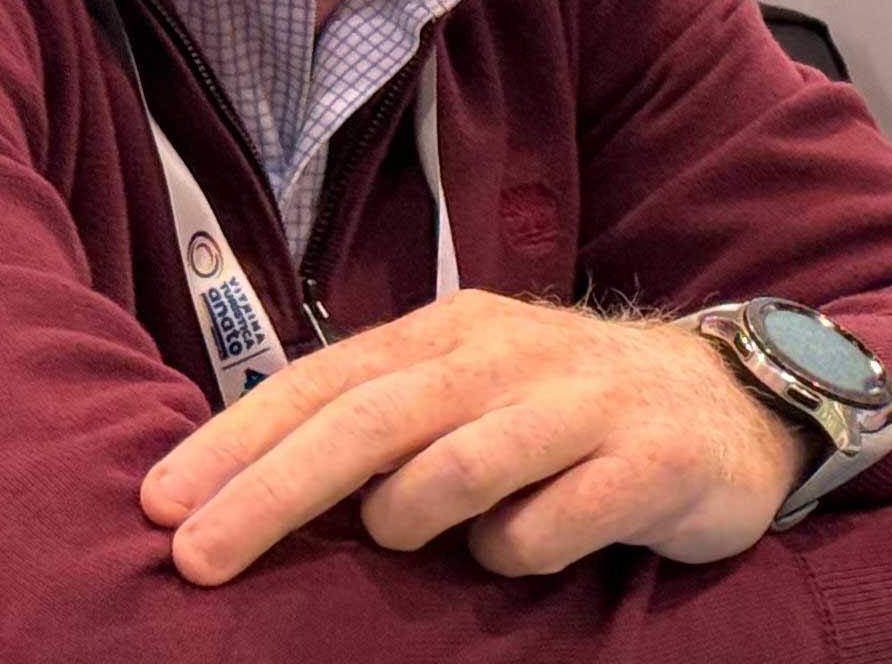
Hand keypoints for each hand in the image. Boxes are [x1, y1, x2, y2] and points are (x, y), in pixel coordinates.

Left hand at [140, 289, 815, 582]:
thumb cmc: (568, 411)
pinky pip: (556, 520)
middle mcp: (511, 354)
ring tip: (408, 534)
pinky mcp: (651, 461)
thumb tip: (239, 488)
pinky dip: (519, 550)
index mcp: (452, 333)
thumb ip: (378, 425)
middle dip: (269, 491)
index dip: (235, 440)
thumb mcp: (469, 395)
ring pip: (459, 461)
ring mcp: (585, 403)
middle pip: (370, 420)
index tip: (156, 504)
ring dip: (408, 513)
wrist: (735, 403)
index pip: (323, 381)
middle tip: (194, 557)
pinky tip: (526, 549)